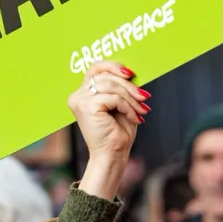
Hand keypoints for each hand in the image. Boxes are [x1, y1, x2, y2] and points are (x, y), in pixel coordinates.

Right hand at [68, 61, 150, 199]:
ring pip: (111, 85)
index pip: (96, 68)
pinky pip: (113, 97)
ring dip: (130, 98)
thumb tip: (131, 72)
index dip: (113, 66)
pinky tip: (134, 118)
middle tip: (144, 98)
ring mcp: (80, 100)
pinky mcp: (86, 107)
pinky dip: (127, 107)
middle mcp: (78, 95)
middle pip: (106, 76)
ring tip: (140, 111)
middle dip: (129, 86)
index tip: (131, 74)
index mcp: (83, 93)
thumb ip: (121, 87)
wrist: (113, 155)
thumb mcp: (121, 104)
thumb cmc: (117, 132)